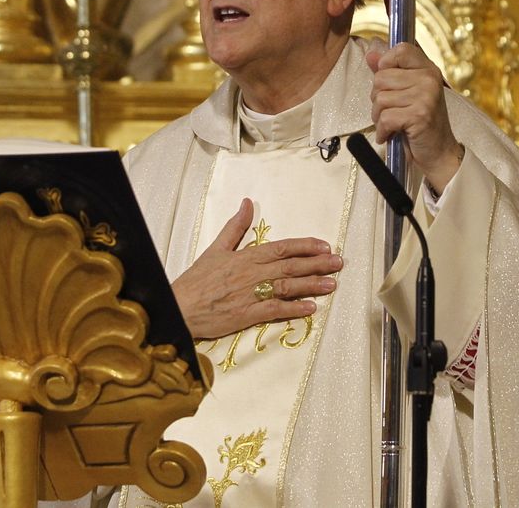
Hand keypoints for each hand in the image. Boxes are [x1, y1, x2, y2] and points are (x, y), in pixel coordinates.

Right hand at [171, 198, 341, 339]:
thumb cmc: (197, 280)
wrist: (179, 305)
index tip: (324, 246)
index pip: (282, 248)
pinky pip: (274, 310)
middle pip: (290, 266)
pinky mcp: (247, 315)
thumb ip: (235, 227)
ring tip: (332, 284)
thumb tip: (247, 203)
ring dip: (311, 285)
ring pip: (287, 287)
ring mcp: (250, 295)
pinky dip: (293, 309)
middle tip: (339, 263)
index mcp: (246, 256)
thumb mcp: (215, 248)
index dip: (305, 246)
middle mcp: (252, 274)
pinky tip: (310, 308)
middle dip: (317, 264)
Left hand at [366, 43, 464, 194]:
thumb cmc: (420, 123)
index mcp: (428, 69)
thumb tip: (371, 55)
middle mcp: (429, 78)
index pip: (401, 49)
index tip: (387, 82)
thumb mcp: (408, 93)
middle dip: (378, 98)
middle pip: (381, 78)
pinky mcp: (420, 115)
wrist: (439, 153)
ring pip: (380, 99)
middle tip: (391, 111)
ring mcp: (426, 96)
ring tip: (392, 124)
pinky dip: (383, 130)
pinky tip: (390, 134)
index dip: (386, 62)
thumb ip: (390, 72)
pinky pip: (385, 117)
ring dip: (379, 116)